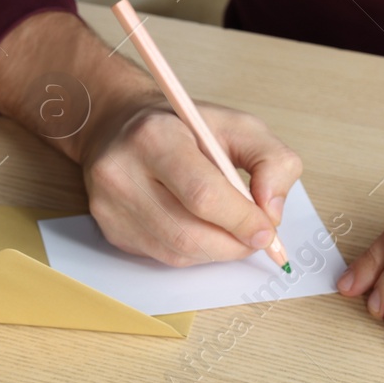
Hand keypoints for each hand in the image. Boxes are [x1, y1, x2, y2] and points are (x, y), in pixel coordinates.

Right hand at [0, 11, 304, 267]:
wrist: (122, 125)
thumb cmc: (184, 127)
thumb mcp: (238, 125)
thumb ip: (271, 160)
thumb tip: (272, 212)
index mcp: (155, 136)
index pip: (202, 193)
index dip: (241, 219)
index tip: (268, 230)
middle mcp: (122, 173)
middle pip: (188, 232)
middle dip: (233, 242)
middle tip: (258, 237)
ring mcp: (110, 206)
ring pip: (177, 253)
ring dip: (217, 251)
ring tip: (233, 231)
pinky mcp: (111, 231)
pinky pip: (164, 258)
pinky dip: (195, 252)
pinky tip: (202, 229)